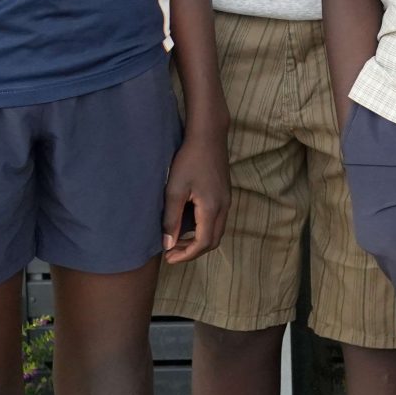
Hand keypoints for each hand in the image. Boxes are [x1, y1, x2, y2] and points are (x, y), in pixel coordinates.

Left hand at [163, 129, 230, 263]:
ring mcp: (227, 200)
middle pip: (213, 241)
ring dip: (199, 241)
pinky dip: (204, 230)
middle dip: (193, 251)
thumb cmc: (189, 160)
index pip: (202, 243)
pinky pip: (218, 221)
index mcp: (211, 208)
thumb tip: (168, 244)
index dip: (186, 255)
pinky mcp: (225, 194)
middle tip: (172, 253)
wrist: (208, 136)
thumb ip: (171, 219)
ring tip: (178, 241)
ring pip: (217, 231)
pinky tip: (188, 224)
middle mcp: (224, 207)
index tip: (168, 258)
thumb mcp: (174, 190)